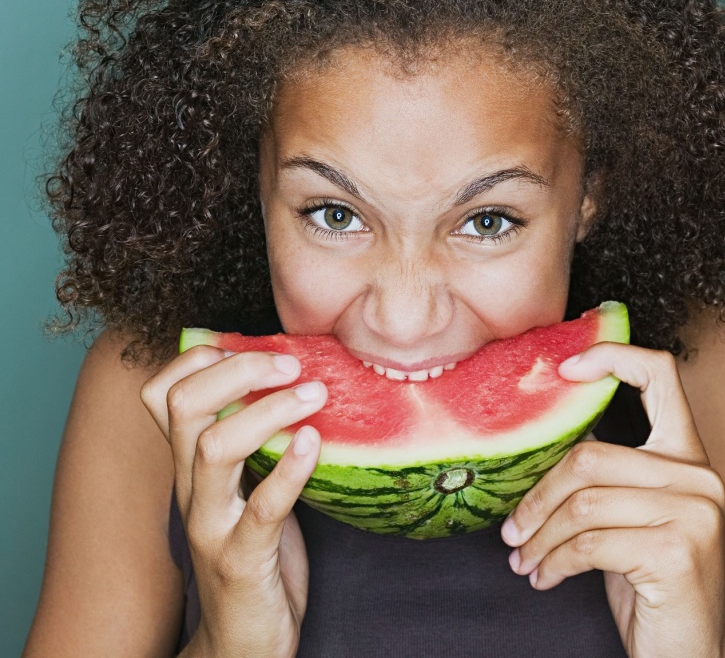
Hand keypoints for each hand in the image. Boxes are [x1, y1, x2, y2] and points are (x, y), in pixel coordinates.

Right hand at [141, 345, 327, 657]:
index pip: (161, 393)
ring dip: (268, 411)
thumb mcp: (240, 488)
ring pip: (213, 448)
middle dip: (237, 369)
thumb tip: (284, 372)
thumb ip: (248, 439)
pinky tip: (315, 443)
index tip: (247, 344)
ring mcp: (212, 526)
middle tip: (291, 363)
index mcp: (188, 467)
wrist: (242, 646)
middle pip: (184, 406)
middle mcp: (190, 490)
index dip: (198, 357)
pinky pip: (261, 508)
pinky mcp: (241, 561)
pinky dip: (289, 470)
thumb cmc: (252, 555)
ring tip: (315, 394)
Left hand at [500, 343, 724, 657]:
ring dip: (539, 536)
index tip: (564, 368)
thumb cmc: (653, 581)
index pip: (661, 373)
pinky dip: (554, 561)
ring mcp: (693, 512)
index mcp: (689, 454)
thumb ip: (608, 468)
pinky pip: (589, 543)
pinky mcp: (676, 551)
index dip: (611, 356)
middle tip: (511, 528)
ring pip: (582, 503)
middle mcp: (699, 475)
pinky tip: (544, 576)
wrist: (695, 656)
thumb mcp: (633, 515)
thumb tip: (547, 423)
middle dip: (538, 495)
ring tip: (523, 557)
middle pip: (591, 455)